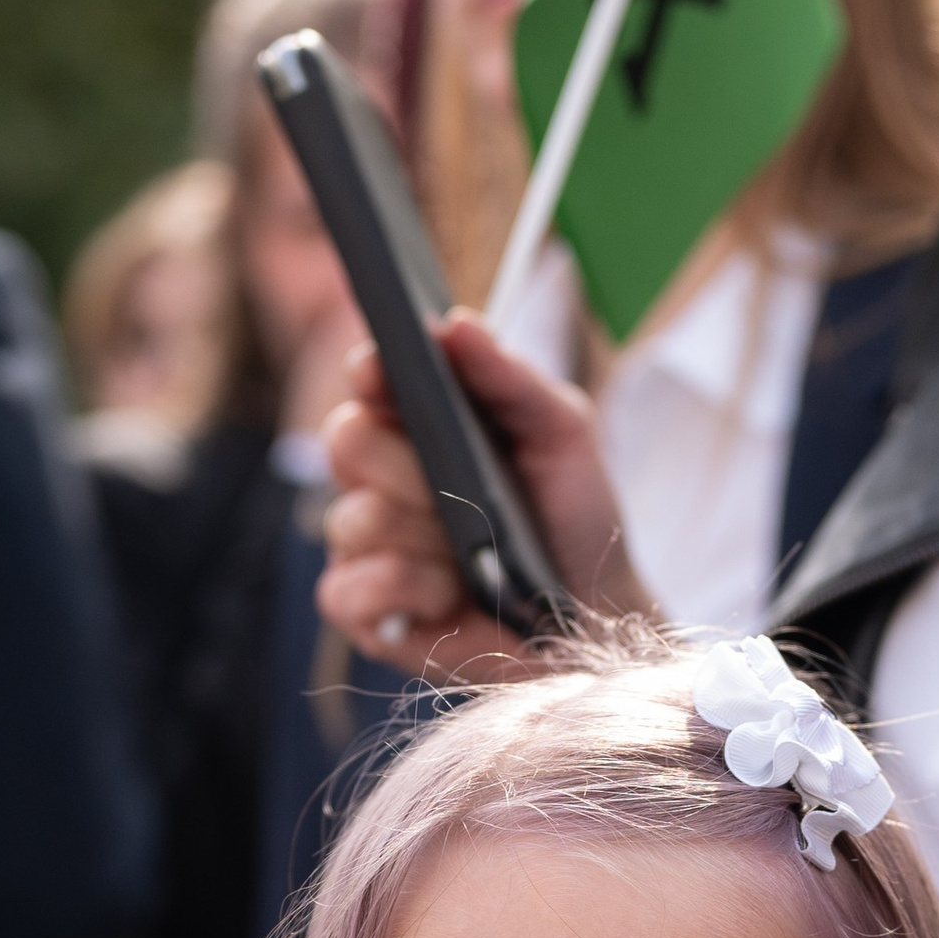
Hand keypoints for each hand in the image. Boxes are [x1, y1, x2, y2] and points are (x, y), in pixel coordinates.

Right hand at [317, 316, 649, 679]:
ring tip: (475, 557)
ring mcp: (368, 544)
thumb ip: (510, 377)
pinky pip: (346, 591)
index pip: (369, 379)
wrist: (592, 610)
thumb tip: (456, 324)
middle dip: (409, 468)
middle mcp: (382, 476)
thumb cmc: (572, 515)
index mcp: (420, 420)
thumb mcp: (563, 433)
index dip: (369, 371)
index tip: (381, 370)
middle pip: (346, 441)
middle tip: (462, 493)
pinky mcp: (366, 612)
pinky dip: (402, 590)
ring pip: (352, 519)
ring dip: (422, 539)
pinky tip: (449, 597)